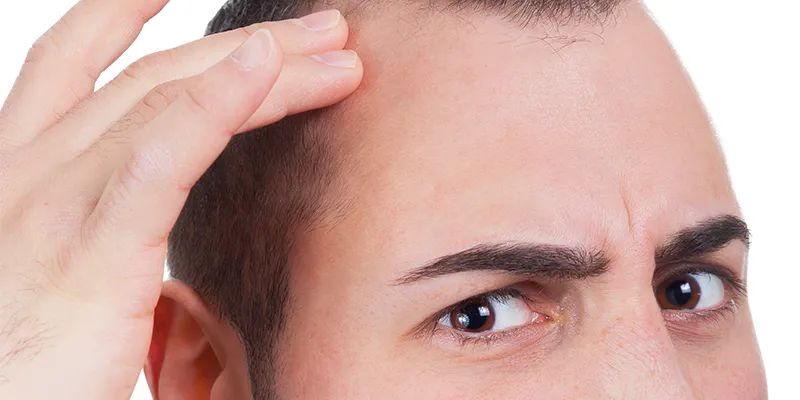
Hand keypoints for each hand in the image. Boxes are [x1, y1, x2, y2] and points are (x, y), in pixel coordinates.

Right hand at [0, 1, 361, 397]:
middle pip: (150, 74)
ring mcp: (54, 200)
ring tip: (335, 49)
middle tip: (318, 27)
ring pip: (169, 97)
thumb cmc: (19, 375)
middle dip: (243, 42)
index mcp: (23, 178)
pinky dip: (218, 102)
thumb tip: (163, 267)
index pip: (81, 70)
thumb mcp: (63, 287)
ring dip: (264, 66)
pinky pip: (161, 152)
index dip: (128, 18)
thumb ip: (105, 251)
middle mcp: (30, 170)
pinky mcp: (89, 247)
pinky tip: (266, 67)